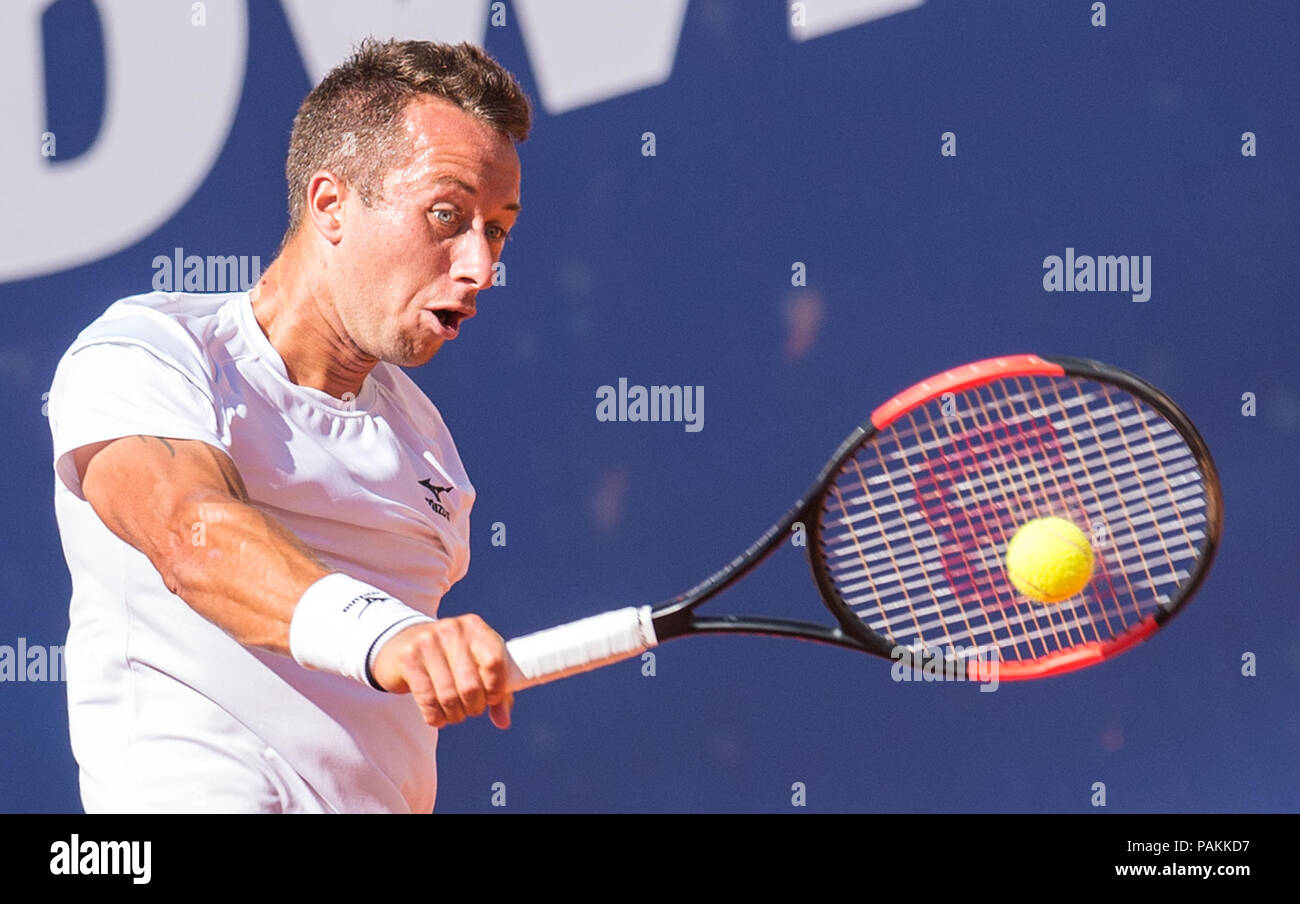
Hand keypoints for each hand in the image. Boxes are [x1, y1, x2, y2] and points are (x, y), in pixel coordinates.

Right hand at [370, 615, 512, 728]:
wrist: (402, 642)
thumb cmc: (449, 658)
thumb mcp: (476, 665)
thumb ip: (496, 691)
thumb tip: (503, 721)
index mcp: (475, 627)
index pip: (494, 662)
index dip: (497, 688)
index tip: (492, 698)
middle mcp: (452, 630)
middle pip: (471, 685)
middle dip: (474, 707)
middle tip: (471, 709)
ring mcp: (427, 642)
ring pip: (449, 696)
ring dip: (454, 714)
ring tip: (454, 713)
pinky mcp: (408, 659)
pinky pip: (427, 699)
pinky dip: (435, 716)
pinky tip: (437, 715)